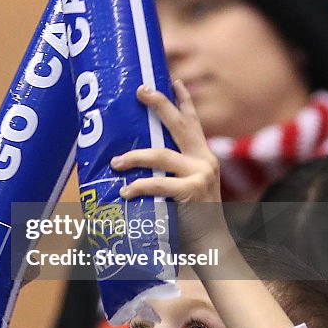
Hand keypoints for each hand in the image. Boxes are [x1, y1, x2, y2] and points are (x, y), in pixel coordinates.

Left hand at [110, 80, 232, 260]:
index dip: (183, 101)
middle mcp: (205, 160)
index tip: (173, 81)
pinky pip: (158, 183)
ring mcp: (201, 174)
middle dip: (159, 104)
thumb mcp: (186, 190)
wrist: (211, 246)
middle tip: (140, 90)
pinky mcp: (193, 191)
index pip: (193, 123)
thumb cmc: (191, 219)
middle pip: (179, 124)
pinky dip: (139, 186)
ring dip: (133, 157)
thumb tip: (137, 160)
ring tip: (116, 162)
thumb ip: (171, 173)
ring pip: (160, 154)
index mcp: (203, 157)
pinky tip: (126, 191)